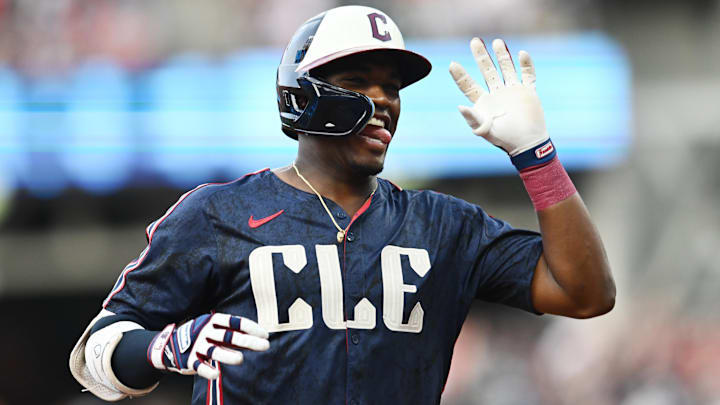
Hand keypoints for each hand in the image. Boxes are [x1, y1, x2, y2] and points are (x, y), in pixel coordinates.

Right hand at [148, 313, 268, 379]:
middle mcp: (205, 331)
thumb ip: (234, 334)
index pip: (235, 322)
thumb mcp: (216, 329)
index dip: (251, 328)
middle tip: (265, 346)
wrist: (171, 344)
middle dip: (248, 341)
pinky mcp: (189, 360)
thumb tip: (259, 338)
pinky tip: (216, 375)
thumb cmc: (203, 335)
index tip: (265, 335)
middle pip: (228, 336)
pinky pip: (199, 366)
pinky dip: (207, 371)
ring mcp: (197, 346)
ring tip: (240, 360)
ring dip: (227, 355)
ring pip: (214, 351)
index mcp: (213, 320)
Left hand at [450, 38, 550, 161]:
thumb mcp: (483, 130)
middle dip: (481, 56)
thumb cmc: (503, 139)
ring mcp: (512, 91)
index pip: (469, 86)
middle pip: (487, 71)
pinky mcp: (527, 92)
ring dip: (502, 56)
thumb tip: (459, 106)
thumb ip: (472, 118)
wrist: (526, 143)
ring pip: (506, 68)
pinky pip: (527, 74)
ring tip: (497, 42)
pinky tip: (522, 54)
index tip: (451, 64)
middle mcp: (496, 93)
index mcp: (483, 102)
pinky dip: (526, 64)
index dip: (460, 76)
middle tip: (474, 41)